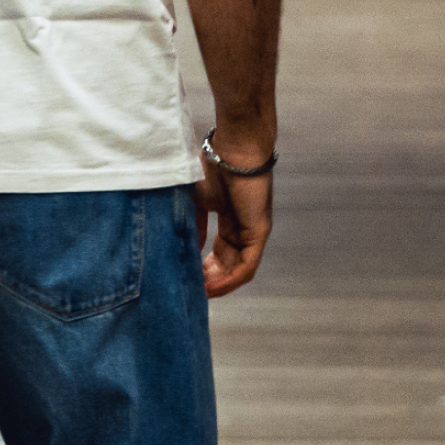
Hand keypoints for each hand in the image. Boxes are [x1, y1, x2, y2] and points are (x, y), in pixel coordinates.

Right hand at [193, 154, 270, 298]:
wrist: (232, 150)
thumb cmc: (212, 166)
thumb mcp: (195, 201)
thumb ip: (193, 225)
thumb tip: (186, 248)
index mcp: (228, 218)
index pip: (217, 252)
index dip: (201, 267)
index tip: (185, 278)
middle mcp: (242, 228)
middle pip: (227, 264)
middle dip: (208, 279)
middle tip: (190, 290)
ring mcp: (252, 232)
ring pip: (237, 269)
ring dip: (219, 285)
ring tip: (199, 294)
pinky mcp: (259, 233)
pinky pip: (247, 266)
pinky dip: (230, 280)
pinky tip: (212, 288)